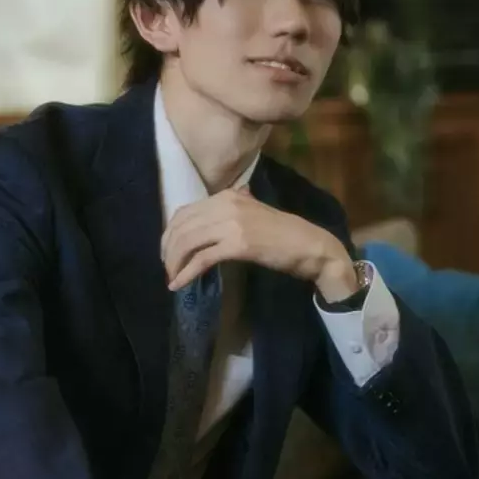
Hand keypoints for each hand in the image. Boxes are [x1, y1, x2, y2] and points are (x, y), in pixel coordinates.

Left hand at [161, 187, 358, 301]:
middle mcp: (226, 204)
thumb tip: (209, 219)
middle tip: (167, 267)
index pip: (185, 211)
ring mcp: (232, 223)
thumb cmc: (285, 234)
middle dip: (168, 249)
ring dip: (175, 262)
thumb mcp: (254, 213)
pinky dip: (187, 272)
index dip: (171, 234)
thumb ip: (232, 211)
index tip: (168, 251)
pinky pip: (202, 258)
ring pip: (188, 241)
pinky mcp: (238, 244)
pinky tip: (179, 283)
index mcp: (228, 195)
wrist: (311, 245)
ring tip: (172, 277)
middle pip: (182, 226)